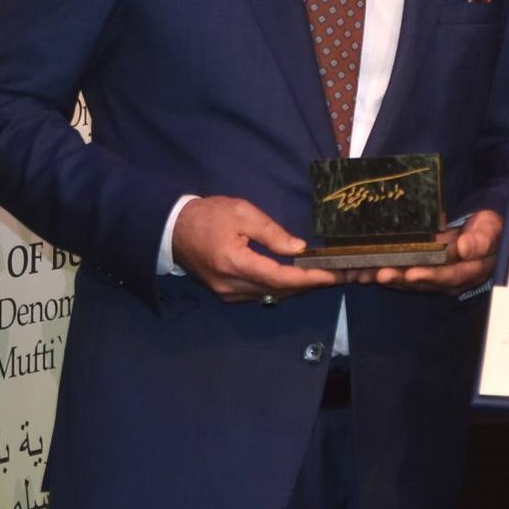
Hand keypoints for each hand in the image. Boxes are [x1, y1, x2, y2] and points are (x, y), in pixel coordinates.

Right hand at [170, 196, 344, 302]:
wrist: (173, 229)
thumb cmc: (207, 215)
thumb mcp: (241, 213)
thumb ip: (271, 232)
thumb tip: (299, 249)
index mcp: (234, 262)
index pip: (280, 277)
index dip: (309, 278)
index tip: (333, 275)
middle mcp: (231, 285)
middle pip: (278, 291)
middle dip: (309, 284)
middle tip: (335, 275)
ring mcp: (227, 293)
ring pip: (270, 295)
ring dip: (295, 287)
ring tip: (320, 276)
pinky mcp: (225, 294)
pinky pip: (259, 294)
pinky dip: (279, 287)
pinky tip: (293, 277)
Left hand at [369, 209, 504, 293]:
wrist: (484, 234)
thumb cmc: (488, 230)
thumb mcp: (490, 230)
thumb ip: (481, 239)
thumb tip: (465, 248)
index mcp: (469, 272)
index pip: (449, 276)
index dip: (430, 275)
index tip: (412, 273)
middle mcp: (449, 280)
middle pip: (424, 282)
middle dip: (401, 279)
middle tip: (381, 274)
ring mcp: (434, 278)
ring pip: (409, 282)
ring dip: (388, 279)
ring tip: (366, 275)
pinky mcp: (422, 272)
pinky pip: (401, 275)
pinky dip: (382, 274)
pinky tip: (363, 273)